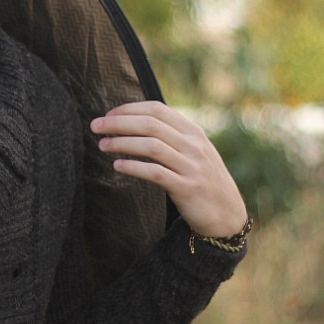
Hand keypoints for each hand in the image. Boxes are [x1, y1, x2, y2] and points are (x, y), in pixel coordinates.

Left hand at [91, 101, 247, 238]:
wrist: (227, 214)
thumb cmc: (203, 179)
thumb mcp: (194, 151)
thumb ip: (172, 136)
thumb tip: (135, 122)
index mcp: (193, 132)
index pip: (157, 110)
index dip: (129, 109)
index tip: (108, 114)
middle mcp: (194, 146)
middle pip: (150, 125)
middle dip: (119, 123)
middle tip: (96, 126)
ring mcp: (192, 167)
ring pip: (152, 146)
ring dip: (122, 143)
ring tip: (103, 145)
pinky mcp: (187, 188)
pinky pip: (156, 173)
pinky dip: (134, 167)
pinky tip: (118, 166)